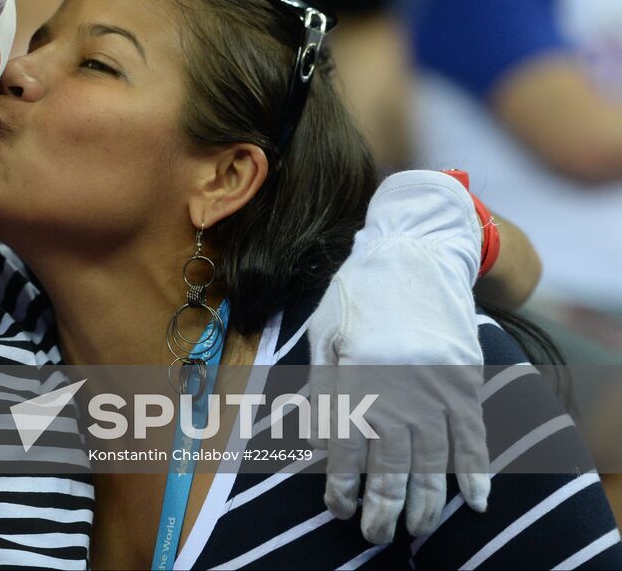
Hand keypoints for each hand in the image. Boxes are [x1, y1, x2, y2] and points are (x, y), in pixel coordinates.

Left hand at [307, 171, 489, 543]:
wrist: (414, 253)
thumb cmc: (358, 293)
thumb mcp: (324, 333)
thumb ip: (322, 388)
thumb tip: (314, 441)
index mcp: (357, 374)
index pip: (348, 449)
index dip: (342, 486)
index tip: (339, 509)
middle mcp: (399, 387)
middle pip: (393, 465)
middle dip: (383, 507)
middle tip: (375, 535)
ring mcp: (438, 385)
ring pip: (435, 461)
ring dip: (427, 502)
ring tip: (416, 528)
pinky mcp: (466, 379)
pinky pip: (474, 436)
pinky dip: (475, 472)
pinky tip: (473, 501)